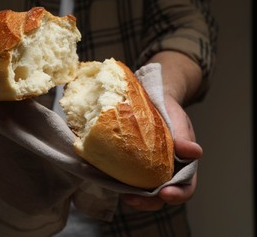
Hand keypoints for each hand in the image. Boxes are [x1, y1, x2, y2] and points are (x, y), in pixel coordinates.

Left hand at [122, 95, 202, 210]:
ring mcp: (148, 173)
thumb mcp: (180, 122)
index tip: (165, 193)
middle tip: (134, 199)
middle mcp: (166, 175)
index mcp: (184, 168)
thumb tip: (194, 151)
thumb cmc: (170, 114)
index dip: (177, 195)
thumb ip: (185, 137)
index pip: (185, 188)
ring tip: (123, 194)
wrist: (154, 102)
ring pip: (143, 193)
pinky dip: (121, 183)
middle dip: (149, 203)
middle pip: (160, 198)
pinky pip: (127, 180)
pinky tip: (111, 180)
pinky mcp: (132, 167)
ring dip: (133, 197)